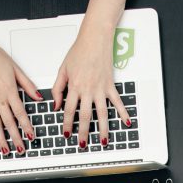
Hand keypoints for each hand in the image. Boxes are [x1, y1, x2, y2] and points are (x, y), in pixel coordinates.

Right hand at [0, 32, 39, 155]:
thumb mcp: (16, 69)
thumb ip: (28, 85)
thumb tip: (38, 97)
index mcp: (10, 91)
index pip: (20, 113)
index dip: (27, 126)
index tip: (31, 136)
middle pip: (9, 122)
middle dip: (16, 138)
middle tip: (21, 149)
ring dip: (0, 139)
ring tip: (5, 150)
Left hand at [52, 28, 129, 150]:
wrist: (95, 39)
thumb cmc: (79, 51)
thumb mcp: (63, 69)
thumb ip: (57, 88)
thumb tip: (55, 105)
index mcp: (75, 86)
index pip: (68, 110)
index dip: (66, 124)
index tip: (66, 133)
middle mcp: (88, 90)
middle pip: (85, 116)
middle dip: (83, 132)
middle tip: (83, 144)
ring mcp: (101, 89)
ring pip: (102, 114)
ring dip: (103, 129)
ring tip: (103, 141)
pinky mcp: (110, 86)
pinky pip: (118, 102)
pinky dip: (123, 113)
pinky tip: (126, 123)